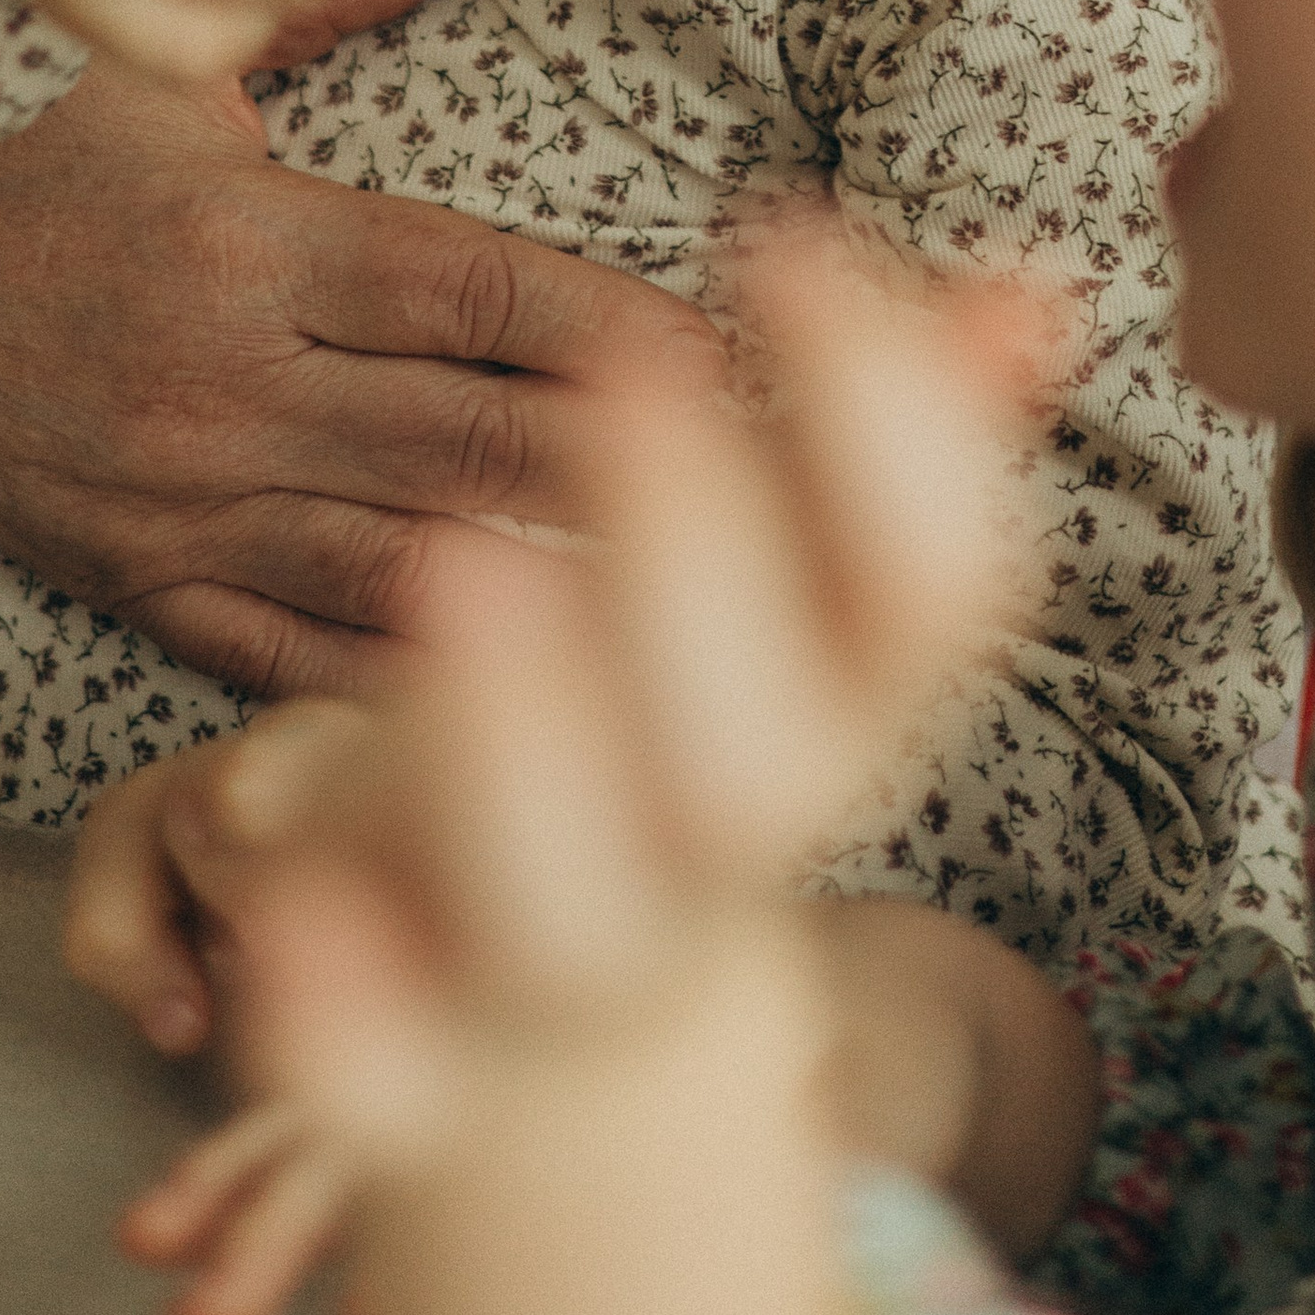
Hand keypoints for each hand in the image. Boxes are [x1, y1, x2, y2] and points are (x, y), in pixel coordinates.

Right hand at [0, 54, 723, 700]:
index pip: (478, 293)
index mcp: (247, 242)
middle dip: (635, 462)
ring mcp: (178, 501)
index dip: (619, 324)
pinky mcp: (132, 577)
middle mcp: (225, 385)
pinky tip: (518, 700)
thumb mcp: (157, 49)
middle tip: (780, 482)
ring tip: (701, 604)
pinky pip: (289, 648)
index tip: (740, 342)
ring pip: (404, 561)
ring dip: (554, 583)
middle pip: (473, 438)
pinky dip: (403, 675)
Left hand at [67, 243, 1050, 1314]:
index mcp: (832, 726)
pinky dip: (344, 1010)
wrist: (555, 1039)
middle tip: (635, 385)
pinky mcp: (408, 1055)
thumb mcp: (782, 588)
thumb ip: (890, 436)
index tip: (789, 238)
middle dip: (706, 570)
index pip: (933, 591)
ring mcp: (559, 970)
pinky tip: (278, 879)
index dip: (891, 420)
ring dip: (525, 755)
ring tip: (464, 568)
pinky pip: (382, 1076)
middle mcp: (713, 859)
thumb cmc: (668, 724)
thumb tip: (1036, 280)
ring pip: (569, 915)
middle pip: (759, 765)